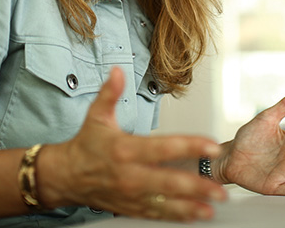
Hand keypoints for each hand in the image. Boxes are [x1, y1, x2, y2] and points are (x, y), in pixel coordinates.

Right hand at [40, 67, 228, 220]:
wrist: (66, 176)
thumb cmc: (85, 145)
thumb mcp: (96, 116)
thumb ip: (110, 93)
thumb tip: (117, 71)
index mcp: (126, 149)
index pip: (163, 147)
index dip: (189, 146)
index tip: (210, 146)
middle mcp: (130, 175)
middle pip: (169, 182)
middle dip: (196, 186)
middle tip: (219, 188)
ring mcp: (131, 195)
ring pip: (165, 203)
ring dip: (190, 206)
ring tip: (212, 206)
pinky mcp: (130, 207)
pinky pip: (156, 214)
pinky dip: (176, 216)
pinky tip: (193, 215)